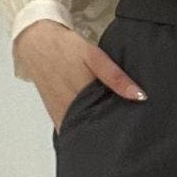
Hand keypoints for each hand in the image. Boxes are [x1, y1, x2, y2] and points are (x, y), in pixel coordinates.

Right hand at [14, 18, 145, 129]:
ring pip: (83, 132)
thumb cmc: (66, 48)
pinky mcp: (55, 116)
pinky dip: (82, 130)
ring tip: (112, 130)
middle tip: (126, 129)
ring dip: (96, 133)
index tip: (135, 128)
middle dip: (111, 131)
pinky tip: (93, 126)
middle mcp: (70, 110)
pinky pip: (70, 129)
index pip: (108, 121)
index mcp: (83, 96)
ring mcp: (61, 115)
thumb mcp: (94, 57)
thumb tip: (140, 96)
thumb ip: (116, 78)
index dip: (122, 126)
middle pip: (96, 130)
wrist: (37, 44)